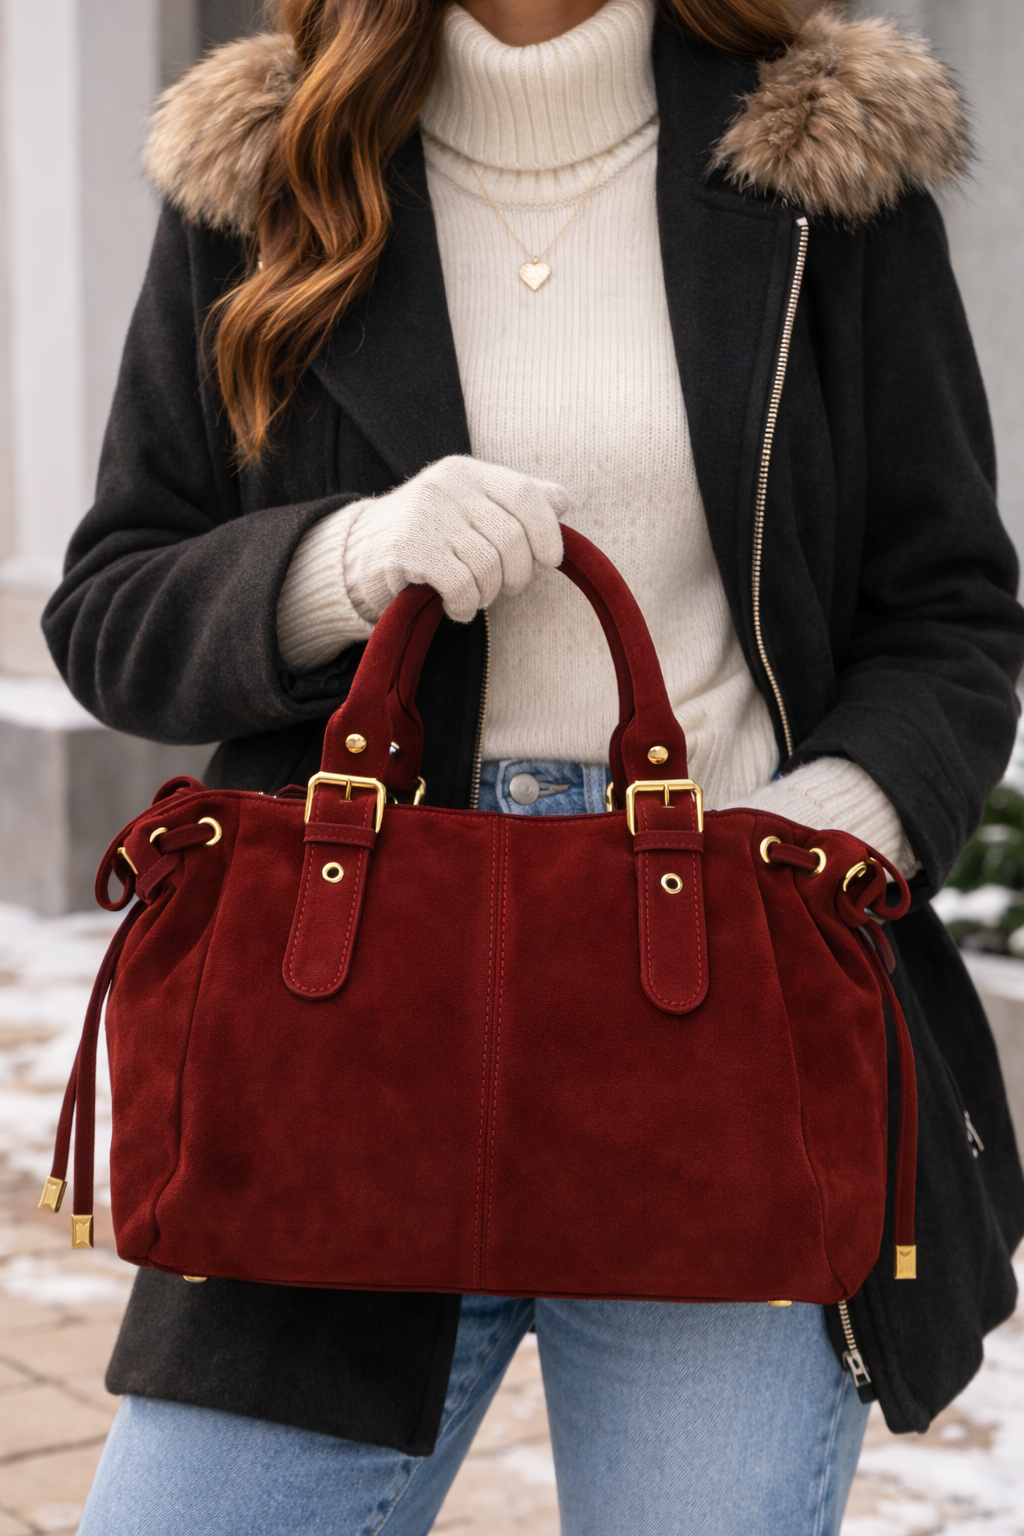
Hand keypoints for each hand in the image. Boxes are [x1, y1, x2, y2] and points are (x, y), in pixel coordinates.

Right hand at [345, 456, 568, 623]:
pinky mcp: (408, 548)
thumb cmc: (427, 536)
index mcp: (468, 472)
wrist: (358, 555)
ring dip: (488, 595)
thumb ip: (515, 503)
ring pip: (488, 566)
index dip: (547, 530)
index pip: (525, 494)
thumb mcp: (470, 508)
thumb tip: (564, 501)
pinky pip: (461, 585)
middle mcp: (447, 486)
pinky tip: (456, 607)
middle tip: (504, 589)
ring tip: (473, 597)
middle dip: (517, 575)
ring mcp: (426, 515)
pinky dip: (465, 605)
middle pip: (512, 538)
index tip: (551, 560)